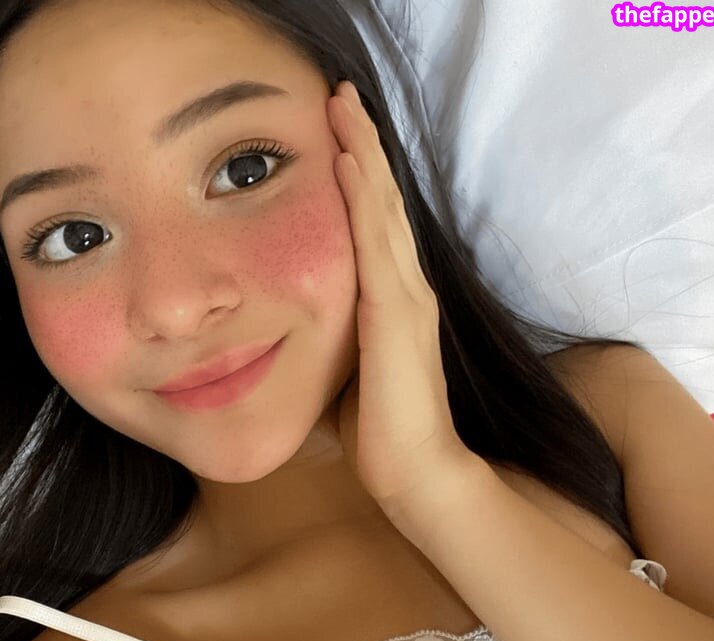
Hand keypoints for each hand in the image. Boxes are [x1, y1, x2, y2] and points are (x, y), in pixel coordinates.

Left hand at [327, 80, 482, 519]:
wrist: (415, 471)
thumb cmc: (379, 429)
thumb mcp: (348, 367)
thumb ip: (335, 336)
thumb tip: (298, 328)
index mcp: (394, 299)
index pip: (375, 222)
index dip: (361, 174)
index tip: (338, 133)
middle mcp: (406, 286)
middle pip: (382, 199)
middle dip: (362, 144)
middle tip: (340, 96)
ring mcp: (406, 295)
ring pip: (381, 207)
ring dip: (362, 152)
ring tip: (342, 105)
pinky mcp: (395, 311)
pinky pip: (374, 239)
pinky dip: (363, 195)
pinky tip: (347, 159)